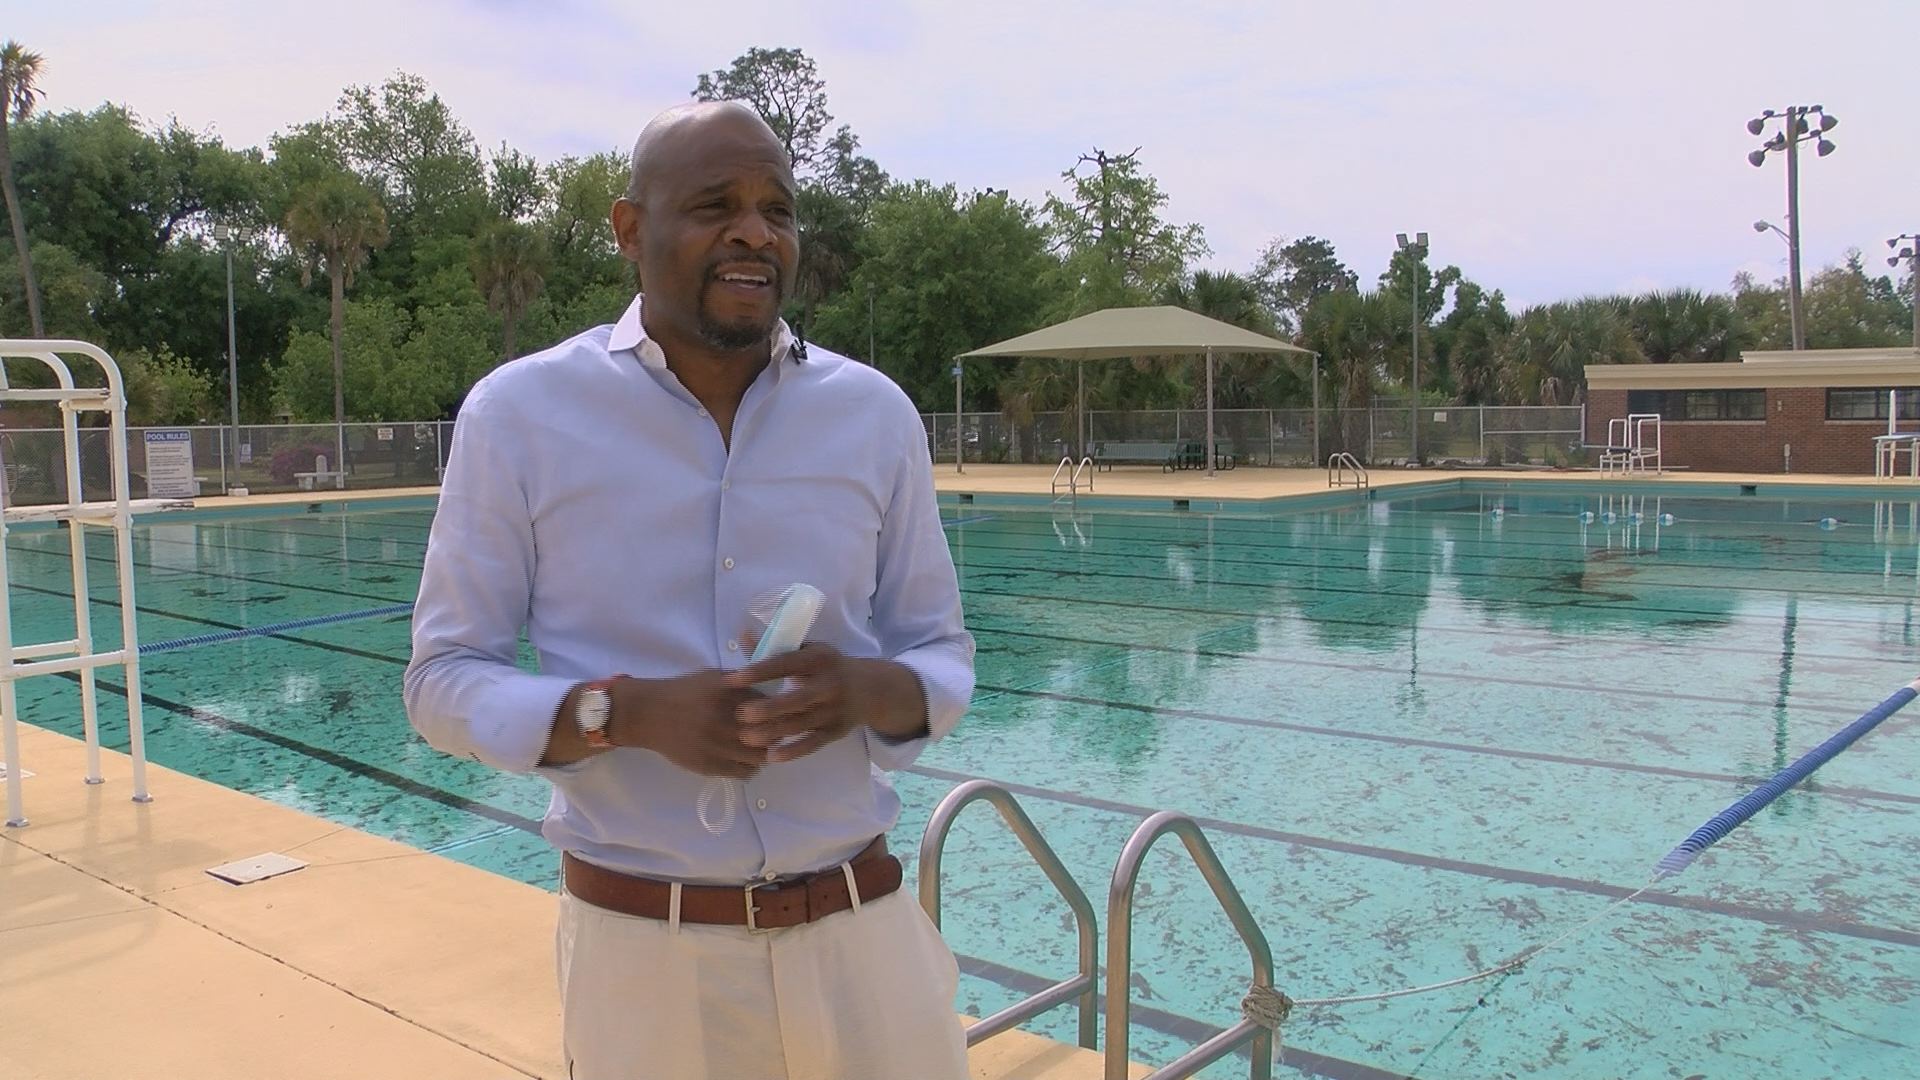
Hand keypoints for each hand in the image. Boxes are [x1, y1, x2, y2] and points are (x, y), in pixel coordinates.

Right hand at [610, 671, 765, 778]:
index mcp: (727, 693)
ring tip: (761, 748)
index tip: (779, 712)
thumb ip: (741, 683)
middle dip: (777, 733)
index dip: (778, 710)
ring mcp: (716, 745)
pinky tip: (745, 760)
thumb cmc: (683, 692)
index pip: (769, 705)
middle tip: (775, 732)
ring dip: (765, 752)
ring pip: (759, 756)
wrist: (648, 714)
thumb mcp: (713, 677)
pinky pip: (742, 772)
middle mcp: (723, 719)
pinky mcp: (708, 765)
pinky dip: (750, 768)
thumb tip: (773, 692)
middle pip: (769, 732)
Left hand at [726, 643, 865, 763]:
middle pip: (797, 698)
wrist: (871, 689)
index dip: (760, 672)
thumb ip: (775, 647)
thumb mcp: (808, 651)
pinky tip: (772, 756)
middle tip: (741, 714)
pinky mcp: (836, 731)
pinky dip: (793, 751)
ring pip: (801, 724)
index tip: (733, 680)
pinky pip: (813, 743)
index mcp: (819, 659)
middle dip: (768, 708)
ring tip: (746, 738)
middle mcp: (829, 684)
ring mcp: (834, 710)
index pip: (787, 664)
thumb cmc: (828, 666)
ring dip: (774, 732)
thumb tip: (742, 635)